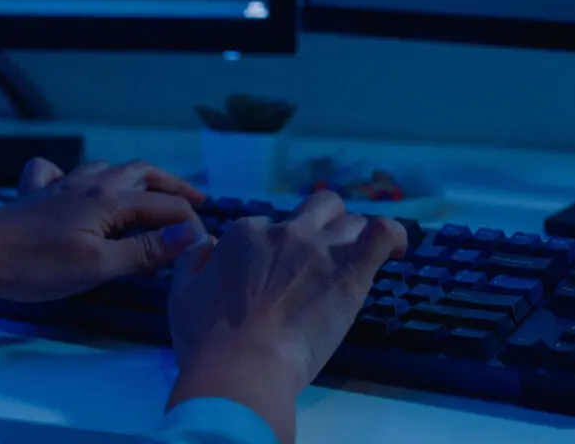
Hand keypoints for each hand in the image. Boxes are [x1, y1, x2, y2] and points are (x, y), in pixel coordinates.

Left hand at [0, 159, 211, 302]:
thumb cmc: (34, 266)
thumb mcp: (96, 266)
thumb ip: (145, 250)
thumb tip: (191, 235)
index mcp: (108, 200)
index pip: (165, 206)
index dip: (190, 225)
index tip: (204, 245)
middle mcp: (88, 184)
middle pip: (141, 174)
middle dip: (171, 187)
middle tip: (196, 203)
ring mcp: (60, 185)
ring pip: (107, 170)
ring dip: (135, 179)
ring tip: (150, 194)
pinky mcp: (35, 195)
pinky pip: (60, 173)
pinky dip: (76, 176)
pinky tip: (71, 184)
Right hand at [166, 192, 407, 443]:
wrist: (242, 366)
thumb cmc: (207, 337)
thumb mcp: (180, 292)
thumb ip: (193, 261)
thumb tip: (209, 245)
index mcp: (245, 234)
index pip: (266, 226)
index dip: (271, 250)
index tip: (272, 276)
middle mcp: (285, 232)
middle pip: (316, 208)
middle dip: (321, 223)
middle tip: (319, 256)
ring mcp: (320, 248)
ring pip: (350, 220)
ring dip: (353, 236)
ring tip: (353, 261)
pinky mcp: (351, 270)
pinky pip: (383, 233)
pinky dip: (391, 235)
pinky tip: (394, 248)